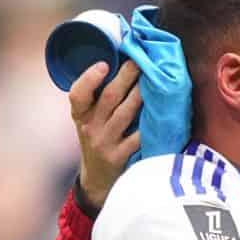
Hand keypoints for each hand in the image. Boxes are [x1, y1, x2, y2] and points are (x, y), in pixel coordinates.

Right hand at [68, 61, 140, 211]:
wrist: (97, 179)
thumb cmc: (97, 139)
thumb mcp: (89, 120)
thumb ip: (98, 98)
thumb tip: (122, 62)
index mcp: (80, 115)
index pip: (77, 94)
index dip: (89, 78)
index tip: (104, 64)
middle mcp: (90, 127)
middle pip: (110, 97)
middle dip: (126, 76)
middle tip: (141, 60)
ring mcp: (105, 143)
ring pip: (126, 113)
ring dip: (141, 94)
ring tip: (154, 79)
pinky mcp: (119, 157)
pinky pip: (138, 137)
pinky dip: (149, 123)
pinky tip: (162, 111)